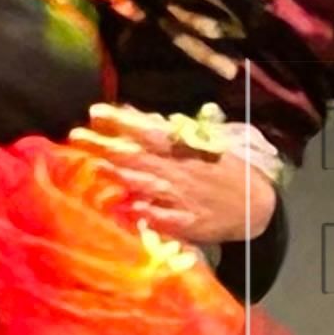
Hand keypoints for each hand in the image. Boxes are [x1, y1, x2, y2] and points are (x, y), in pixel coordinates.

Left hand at [73, 104, 281, 246]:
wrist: (257, 206)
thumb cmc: (224, 171)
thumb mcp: (203, 143)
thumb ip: (165, 131)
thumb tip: (132, 115)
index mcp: (183, 149)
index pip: (147, 130)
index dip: (120, 121)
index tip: (94, 111)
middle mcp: (178, 171)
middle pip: (136, 156)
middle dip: (105, 145)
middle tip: (76, 135)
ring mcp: (182, 198)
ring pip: (146, 184)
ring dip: (120, 175)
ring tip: (96, 167)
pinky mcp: (188, 223)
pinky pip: (164, 218)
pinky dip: (148, 211)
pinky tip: (131, 207)